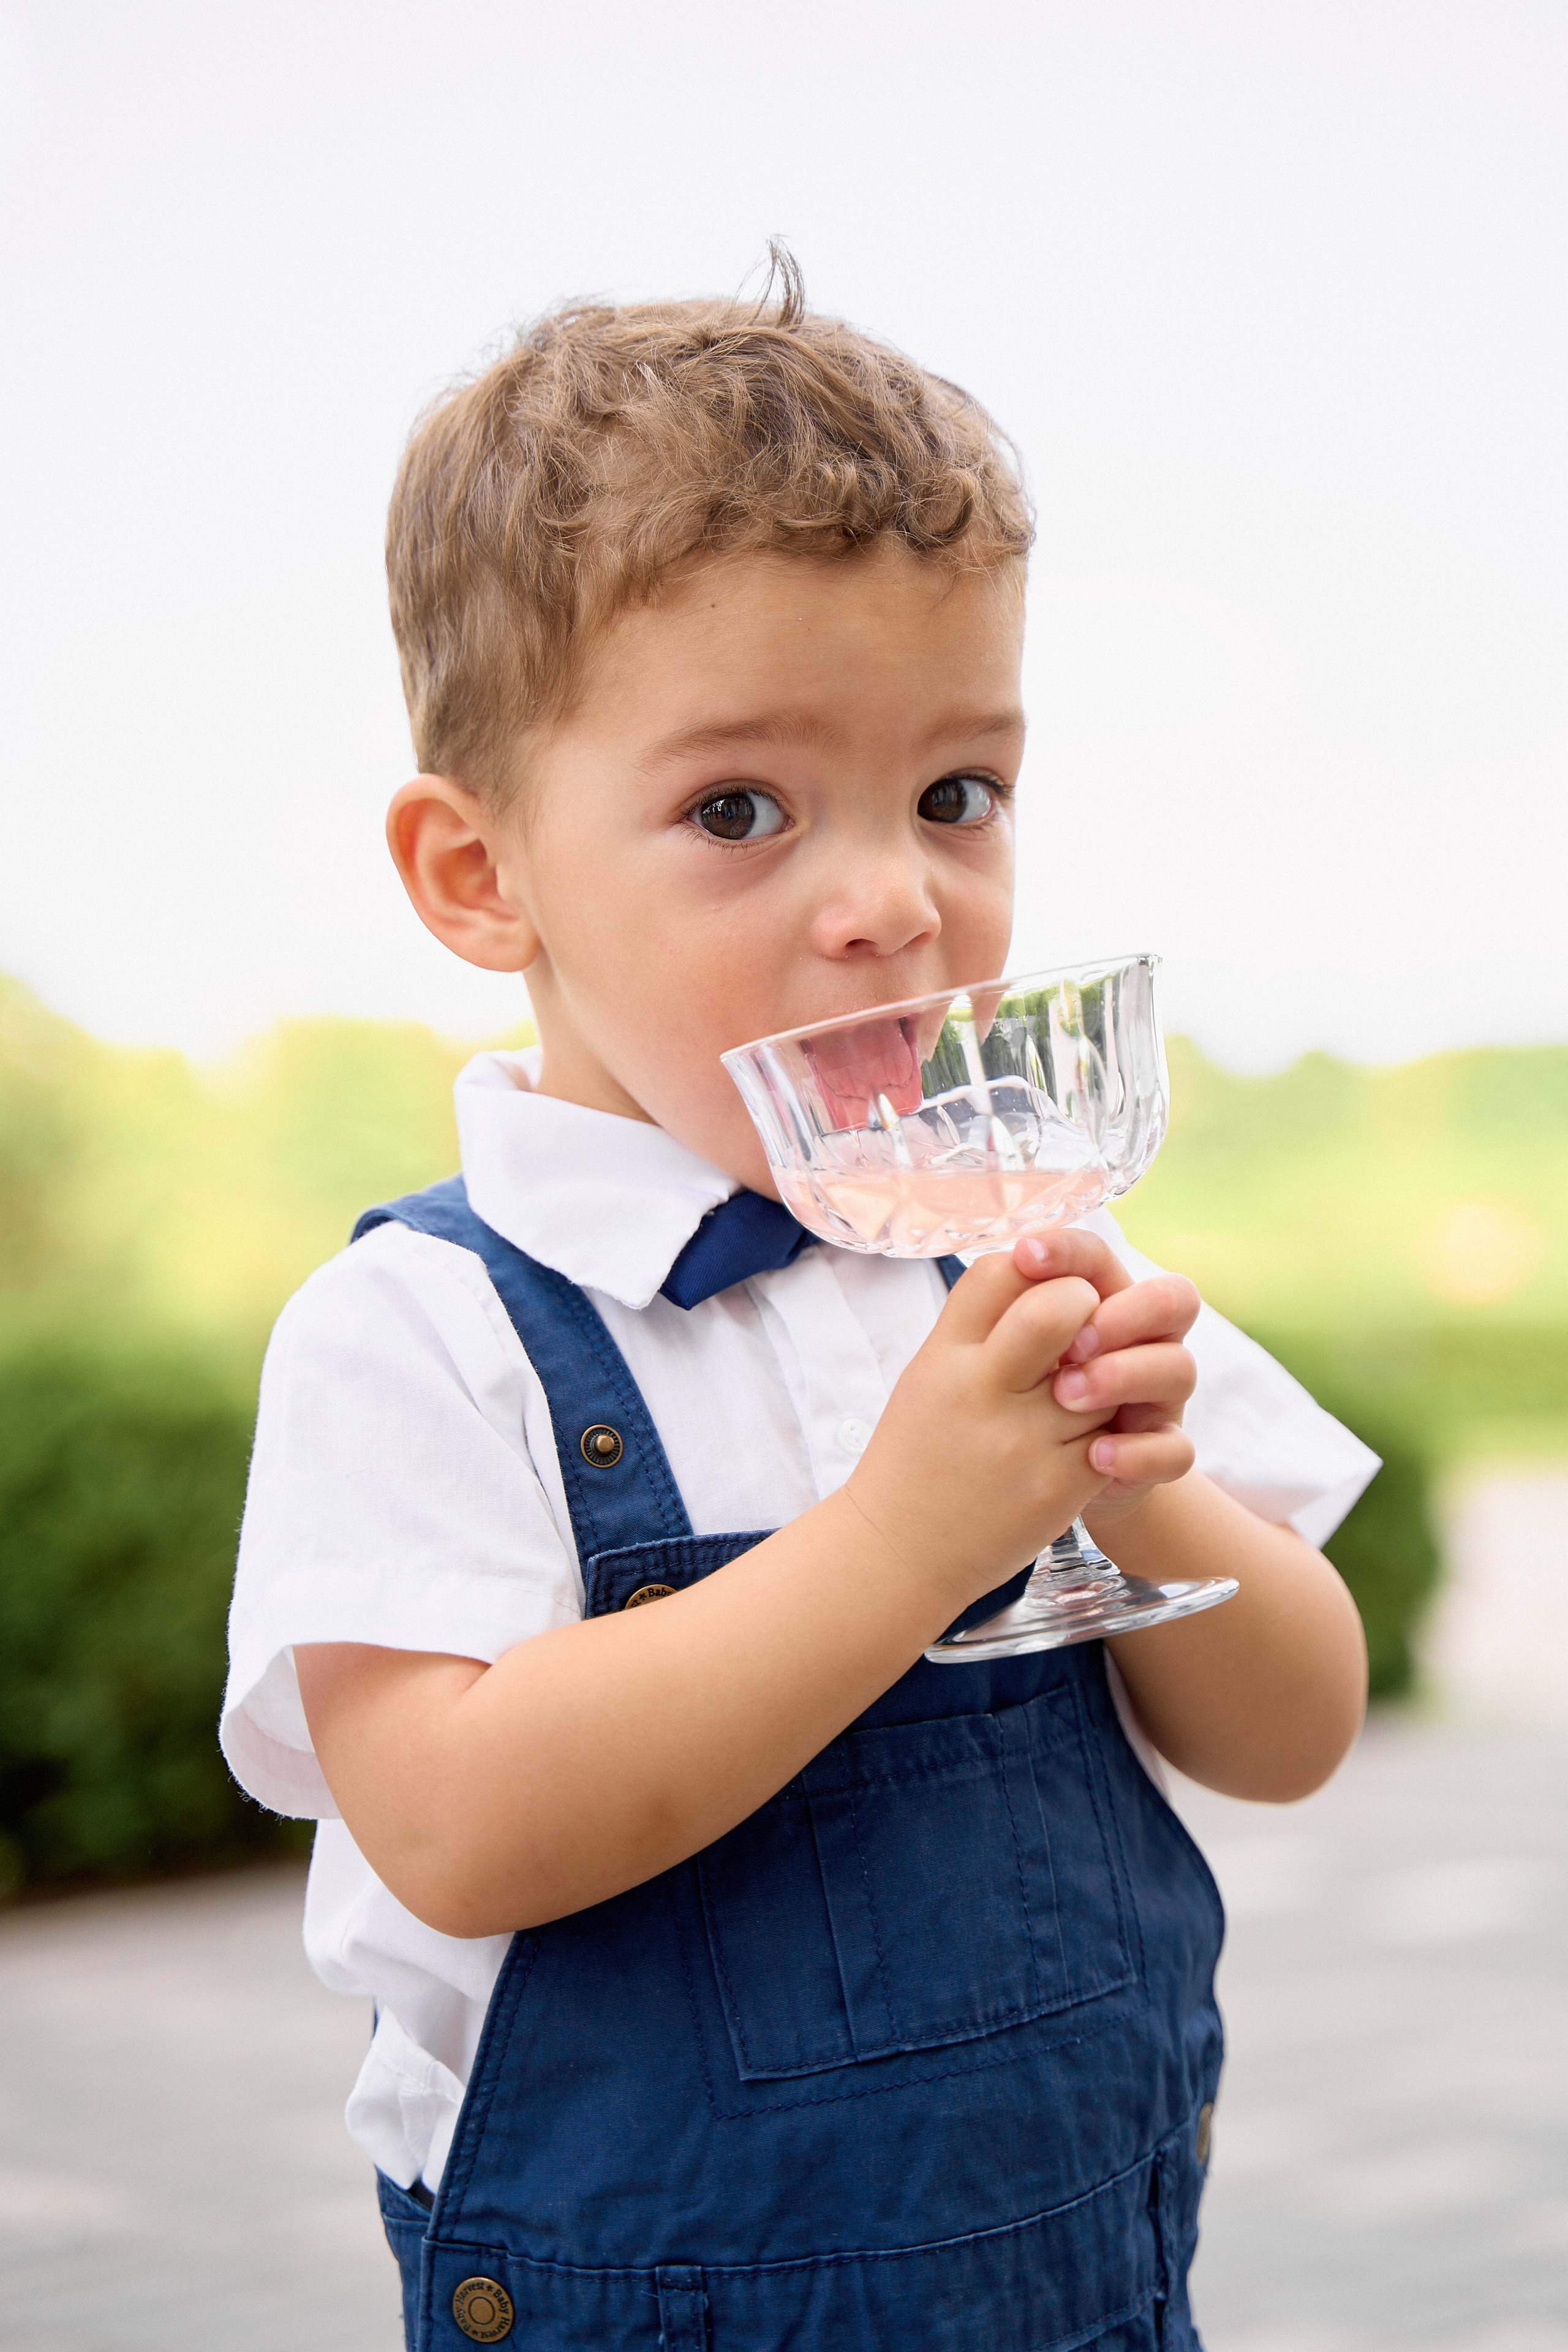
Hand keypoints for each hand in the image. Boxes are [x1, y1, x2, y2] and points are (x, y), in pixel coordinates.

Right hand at [846, 1251, 1118, 1611]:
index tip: (1045, 1285)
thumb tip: (1034, 1265)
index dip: (1036, 1264)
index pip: (999, 1271)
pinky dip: (1111, 1433)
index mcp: (945, 1355)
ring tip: (1085, 1389)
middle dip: (1085, 1306)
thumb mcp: (929, 1374)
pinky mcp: (1057, 1488)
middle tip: (1085, 1326)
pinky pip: (1114, 1438)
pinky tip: (1089, 1439)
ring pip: (1102, 1375)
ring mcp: (1023, 1441)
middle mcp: (982, 1390)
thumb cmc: (919, 1452)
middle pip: (1057, 1310)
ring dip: (1106, 1376)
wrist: (899, 1551)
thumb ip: (977, 1325)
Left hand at [1011, 1230, 1198, 1531]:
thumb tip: (1013, 1260)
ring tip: (1065, 1397)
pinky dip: (1139, 1452)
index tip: (1025, 1258)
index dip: (1071, 1251)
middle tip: (1070, 1345)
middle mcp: (1143, 1341)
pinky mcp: (1162, 1452)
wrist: (1036, 1476)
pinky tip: (1095, 1455)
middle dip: (1122, 1315)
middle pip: (1172, 1300)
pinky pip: (1176, 1450)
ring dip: (1123, 1375)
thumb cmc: (1023, 1395)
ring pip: (1179, 1368)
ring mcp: (1160, 1397)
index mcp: (1104, 1301)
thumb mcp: (1010, 1347)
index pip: (1104, 1258)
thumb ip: (1014, 1304)